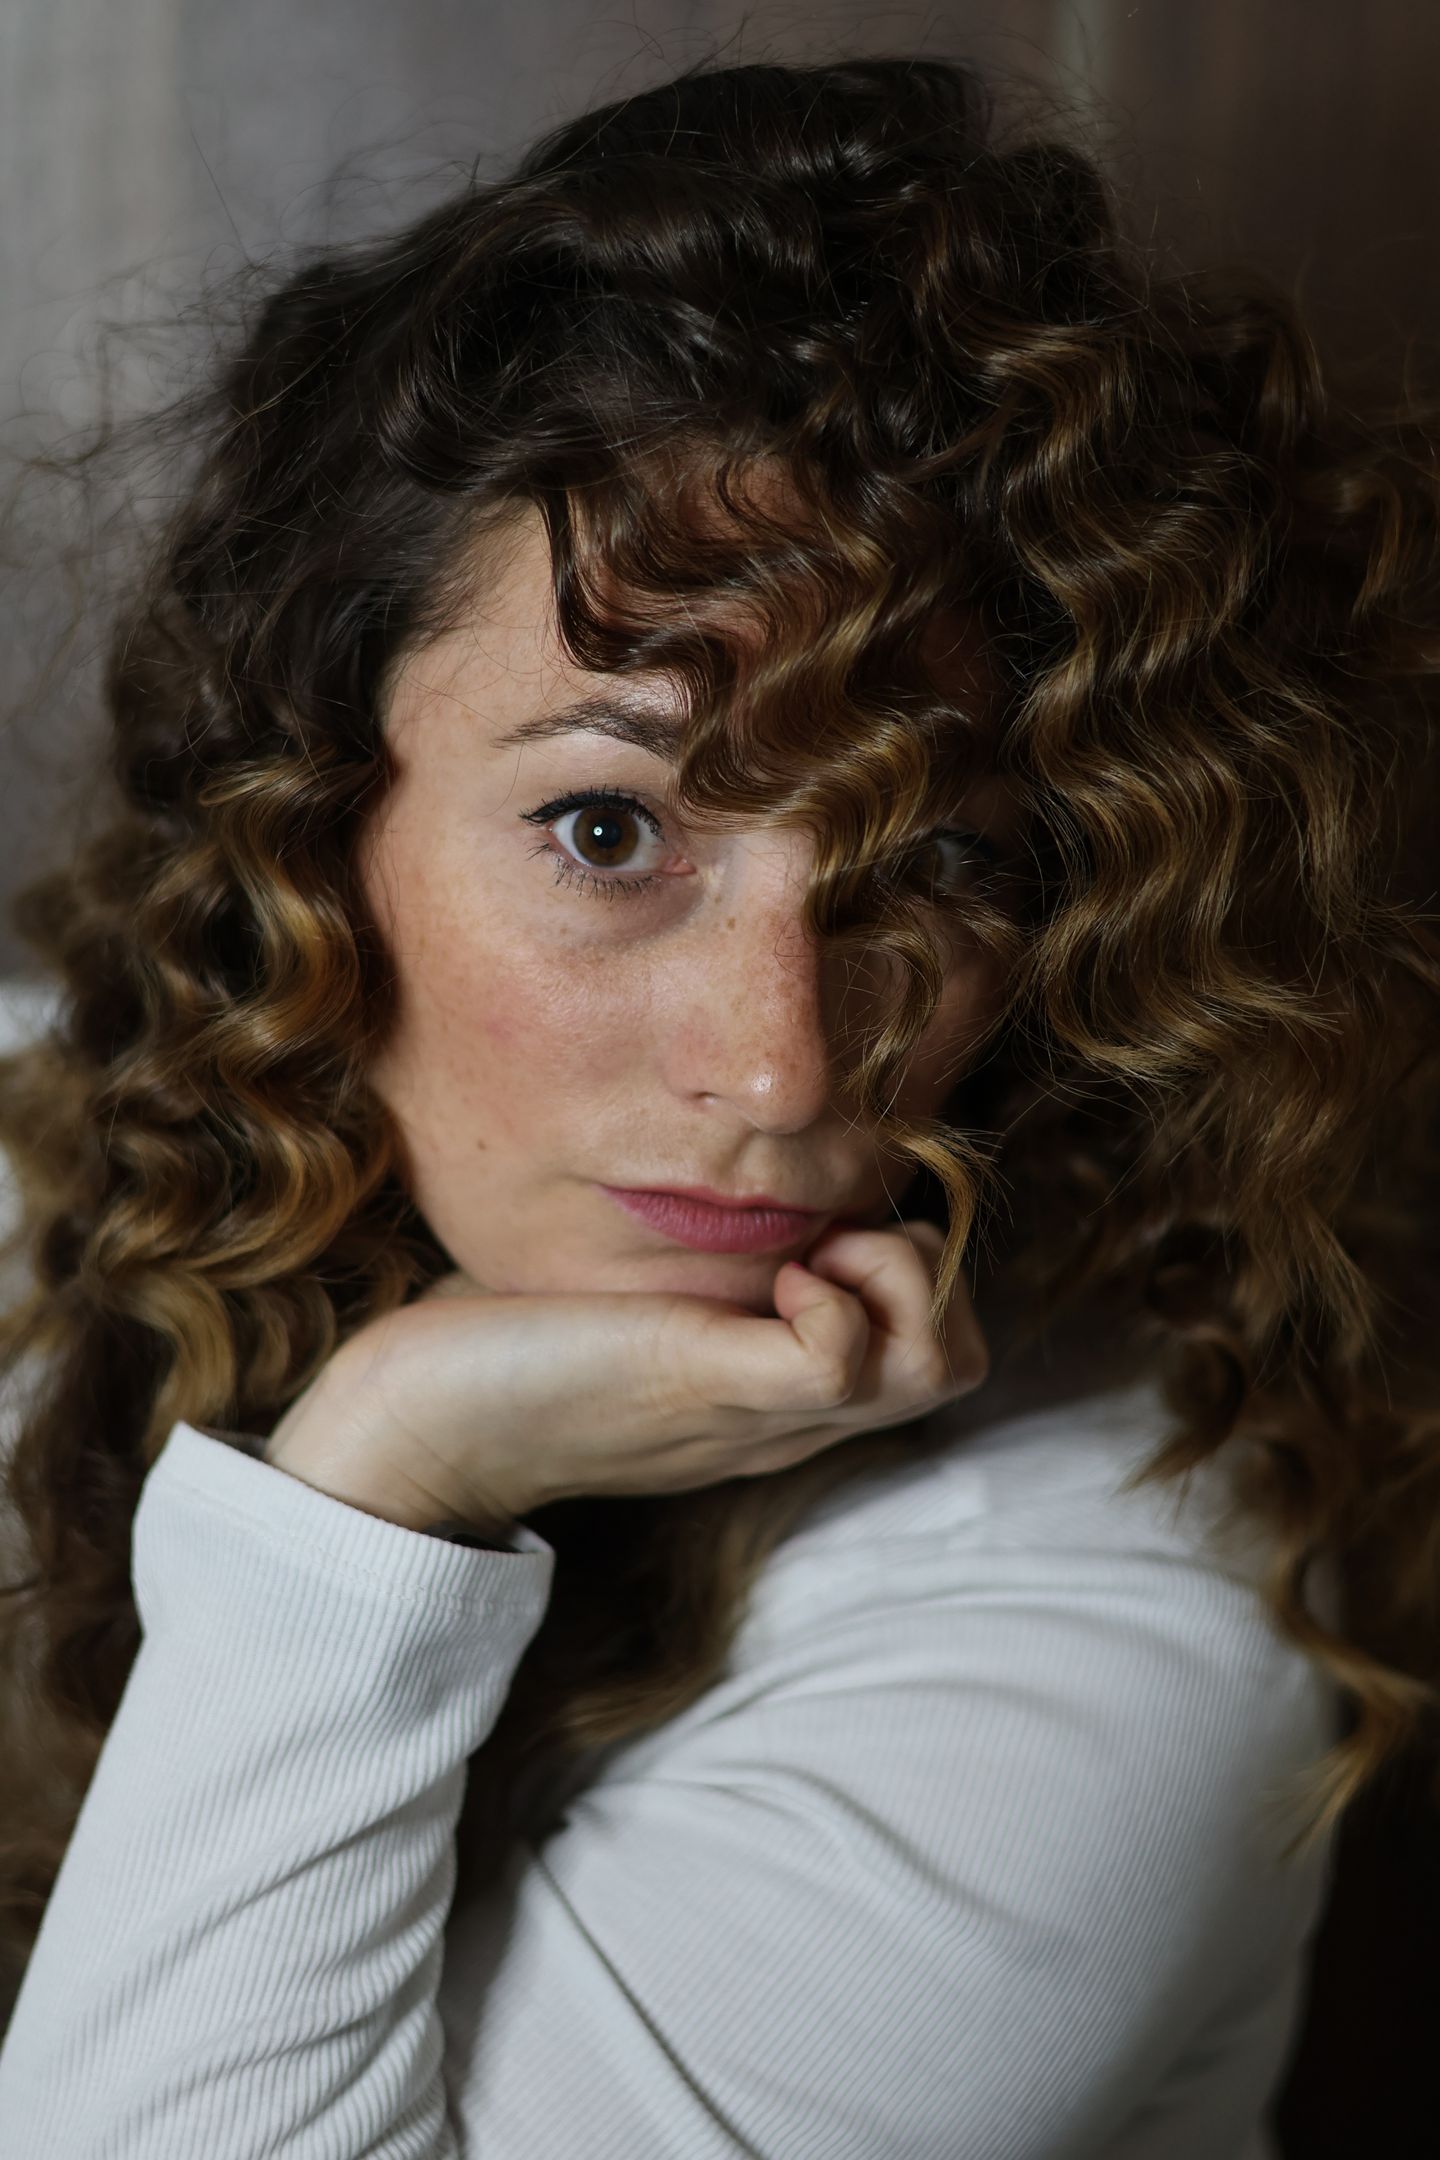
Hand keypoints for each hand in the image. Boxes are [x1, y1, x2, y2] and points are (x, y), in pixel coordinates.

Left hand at [264, 1221, 988, 1536]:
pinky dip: (836, 1297)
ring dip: (901, 1276)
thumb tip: (741, 1164)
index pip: (934, 1344)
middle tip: (830, 1235)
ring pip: (940, 1362)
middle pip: (959, 1359)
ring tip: (813, 1252)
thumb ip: (703, 1254)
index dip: (911, 1264)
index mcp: (778, 1393)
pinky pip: (845, 1357)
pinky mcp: (711, 1388)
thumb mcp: (639, 1287)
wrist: (416, 1425)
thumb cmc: (515, 1342)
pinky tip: (774, 1274)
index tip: (822, 1221)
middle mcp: (789, 1412)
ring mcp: (759, 1409)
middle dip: (929, 1268)